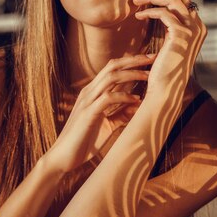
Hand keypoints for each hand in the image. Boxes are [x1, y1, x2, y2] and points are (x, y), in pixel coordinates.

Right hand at [46, 55, 153, 172]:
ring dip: (132, 74)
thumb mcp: (107, 126)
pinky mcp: (88, 113)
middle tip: (154, 57)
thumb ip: (121, 115)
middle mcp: (89, 92)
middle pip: (113, 66)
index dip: (131, 61)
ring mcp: (87, 101)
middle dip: (134, 60)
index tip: (150, 60)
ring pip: (111, 77)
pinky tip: (137, 100)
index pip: (112, 68)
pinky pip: (108, 98)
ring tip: (149, 76)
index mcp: (93, 92)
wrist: (62, 158)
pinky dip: (124, 97)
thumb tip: (139, 106)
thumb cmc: (84, 142)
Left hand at [133, 0, 205, 92]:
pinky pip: (164, 13)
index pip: (183, 0)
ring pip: (173, 0)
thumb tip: (160, 9)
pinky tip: (138, 15)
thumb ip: (170, 26)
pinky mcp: (181, 34)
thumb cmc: (164, 68)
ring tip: (136, 0)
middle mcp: (199, 26)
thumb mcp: (170, 42)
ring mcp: (192, 30)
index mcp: (197, 27)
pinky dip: (149, 11)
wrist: (166, 88)